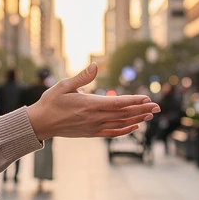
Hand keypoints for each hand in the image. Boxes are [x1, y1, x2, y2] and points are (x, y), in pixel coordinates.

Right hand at [26, 64, 159, 140]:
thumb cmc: (51, 102)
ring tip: (151, 115)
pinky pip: (112, 133)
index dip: (134, 101)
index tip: (148, 98)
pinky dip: (125, 130)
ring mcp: (94, 127)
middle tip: (157, 107)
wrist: (41, 123)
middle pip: (124, 114)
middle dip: (142, 110)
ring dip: (137, 119)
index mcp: (90, 104)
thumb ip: (82, 77)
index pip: (118, 103)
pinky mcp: (92, 133)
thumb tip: (95, 66)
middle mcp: (94, 117)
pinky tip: (135, 126)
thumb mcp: (64, 85)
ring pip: (121, 124)